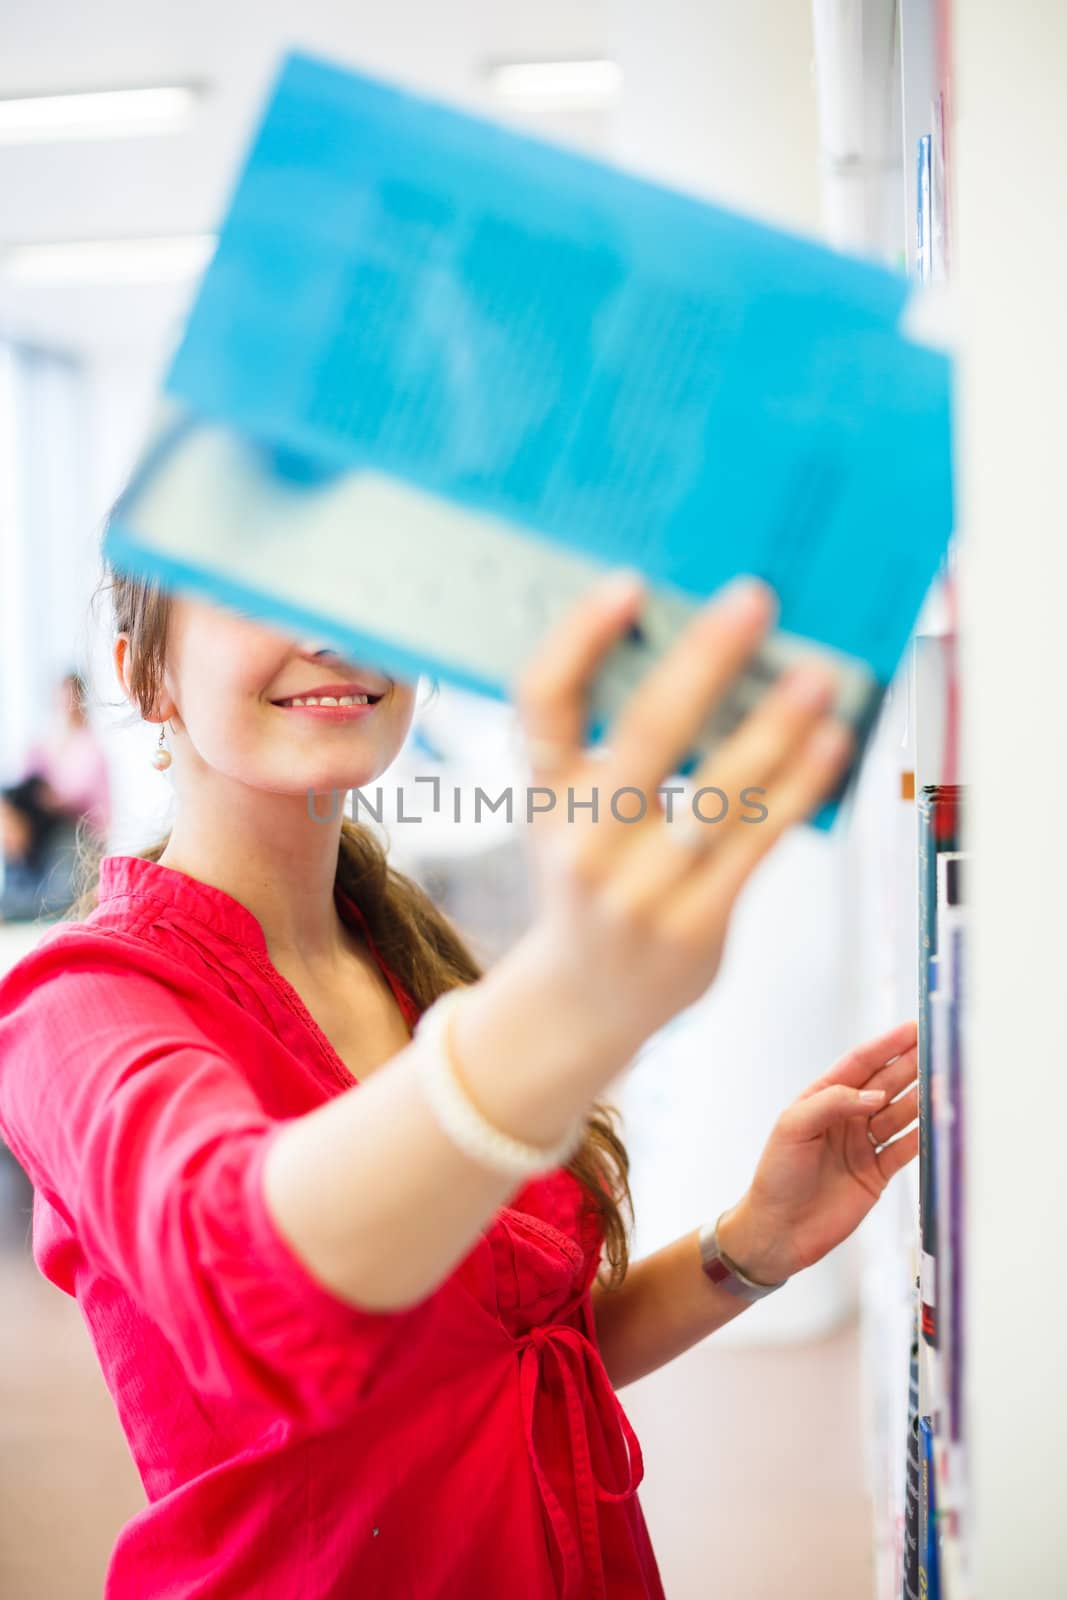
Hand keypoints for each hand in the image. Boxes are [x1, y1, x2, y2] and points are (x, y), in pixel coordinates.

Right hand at [510, 569, 854, 1075]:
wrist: (584, 1001)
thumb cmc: (592, 880)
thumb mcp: (572, 815)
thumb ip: (612, 745)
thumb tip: (703, 645)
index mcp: (545, 798)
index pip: (542, 703)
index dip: (579, 639)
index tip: (629, 584)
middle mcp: (583, 842)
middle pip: (644, 735)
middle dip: (703, 661)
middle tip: (754, 601)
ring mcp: (637, 890)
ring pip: (715, 793)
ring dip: (773, 726)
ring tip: (816, 674)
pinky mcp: (694, 926)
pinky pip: (756, 844)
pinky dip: (797, 788)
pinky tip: (829, 743)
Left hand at [716, 1019, 919, 1285]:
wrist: (778, 1231)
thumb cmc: (776, 1175)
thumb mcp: (793, 1128)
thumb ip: (833, 1103)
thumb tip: (876, 1094)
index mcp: (822, 1098)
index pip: (860, 1064)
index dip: (887, 1045)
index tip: (913, 1028)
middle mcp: (846, 1117)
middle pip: (886, 1084)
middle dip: (912, 1065)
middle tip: (939, 1048)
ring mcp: (863, 1144)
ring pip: (900, 1113)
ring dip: (923, 1098)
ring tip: (947, 1080)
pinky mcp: (877, 1173)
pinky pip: (905, 1148)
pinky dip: (924, 1135)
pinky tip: (940, 1121)